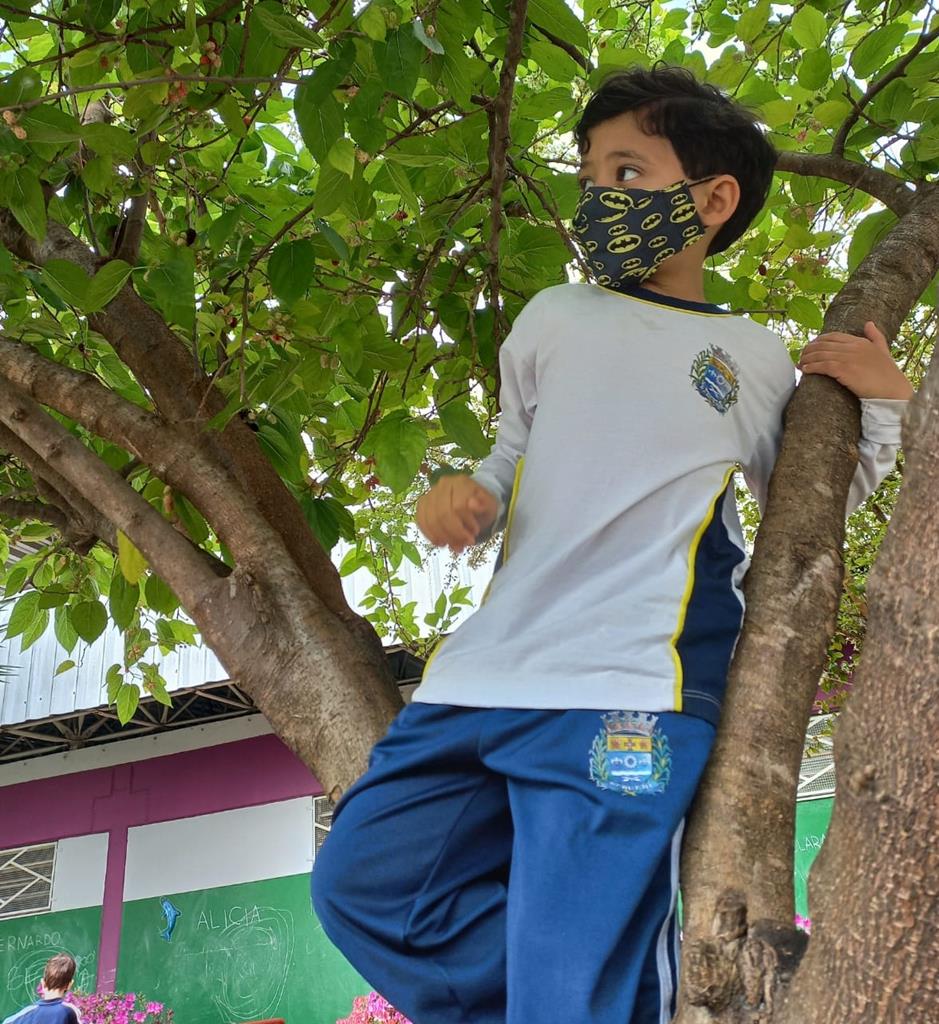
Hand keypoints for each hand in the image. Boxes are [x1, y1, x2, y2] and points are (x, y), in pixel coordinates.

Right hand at [416, 474, 499, 553]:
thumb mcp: (489, 506)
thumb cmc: (480, 504)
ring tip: (455, 545)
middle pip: (442, 514)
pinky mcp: (422, 504)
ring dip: (443, 537)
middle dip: (454, 533)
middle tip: (465, 543)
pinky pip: (421, 521)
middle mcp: (442, 484)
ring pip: (431, 519)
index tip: (475, 534)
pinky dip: (431, 535)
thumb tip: (473, 504)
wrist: (470, 500)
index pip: (458, 506)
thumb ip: (483, 506)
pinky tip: (441, 543)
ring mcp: (430, 493)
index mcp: (461, 482)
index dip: (466, 524)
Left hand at [798, 321, 913, 399]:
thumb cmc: (888, 375)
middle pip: (823, 344)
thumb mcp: (883, 351)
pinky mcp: (844, 370)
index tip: (809, 348)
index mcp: (860, 342)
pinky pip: (823, 365)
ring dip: (806, 359)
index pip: (832, 336)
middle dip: (808, 350)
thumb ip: (876, 337)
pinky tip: (804, 370)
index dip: (817, 341)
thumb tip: (869, 323)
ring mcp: (848, 358)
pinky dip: (811, 367)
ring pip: (820, 354)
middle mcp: (853, 347)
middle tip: (800, 357)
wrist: (893, 391)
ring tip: (799, 364)